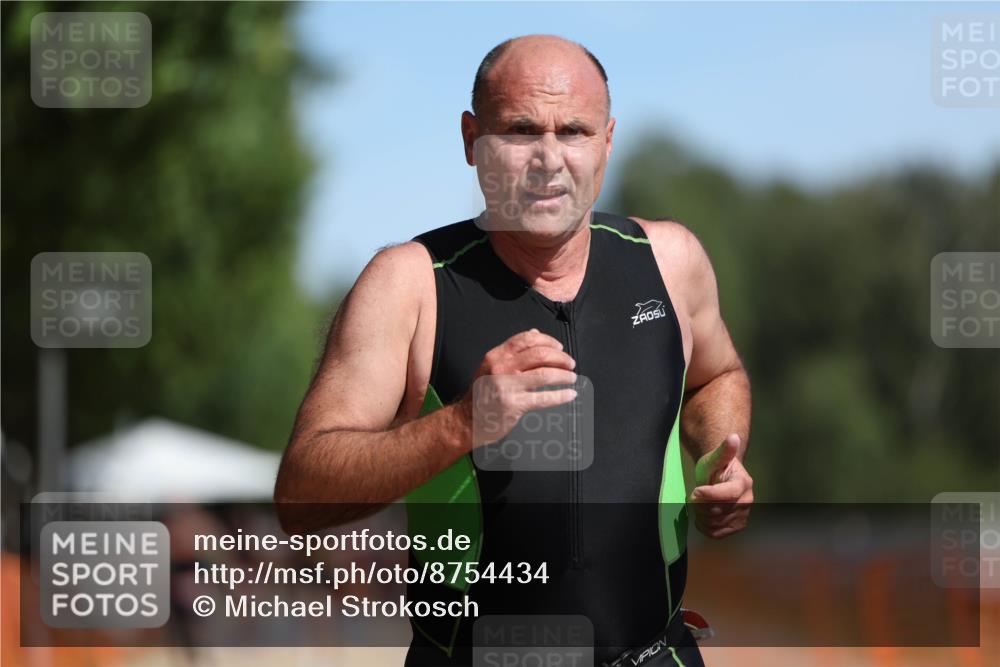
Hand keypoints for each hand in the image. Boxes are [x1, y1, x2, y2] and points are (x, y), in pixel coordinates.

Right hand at [459, 328, 577, 447]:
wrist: (467, 420)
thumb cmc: (482, 394)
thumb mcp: (492, 366)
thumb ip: (513, 351)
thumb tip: (535, 333)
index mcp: (497, 355)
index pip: (526, 339)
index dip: (547, 340)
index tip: (559, 346)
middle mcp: (501, 367)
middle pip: (539, 354)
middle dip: (560, 357)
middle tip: (570, 363)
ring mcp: (507, 386)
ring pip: (545, 374)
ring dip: (563, 375)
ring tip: (572, 377)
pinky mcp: (514, 404)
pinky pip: (544, 398)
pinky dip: (561, 396)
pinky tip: (570, 394)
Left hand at [689, 433, 752, 538]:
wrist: (719, 480)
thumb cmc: (715, 467)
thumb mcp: (714, 458)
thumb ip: (723, 450)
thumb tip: (733, 437)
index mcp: (743, 483)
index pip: (727, 494)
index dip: (708, 495)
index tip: (695, 490)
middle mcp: (747, 500)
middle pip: (716, 510)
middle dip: (700, 504)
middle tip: (696, 495)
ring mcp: (743, 515)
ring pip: (714, 523)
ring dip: (701, 515)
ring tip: (700, 504)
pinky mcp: (737, 526)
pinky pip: (716, 533)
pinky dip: (705, 526)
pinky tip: (703, 515)